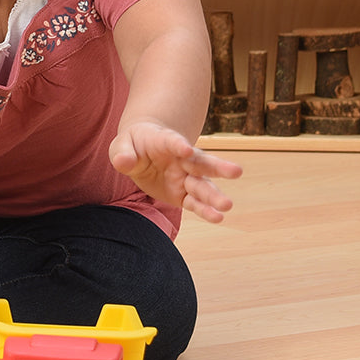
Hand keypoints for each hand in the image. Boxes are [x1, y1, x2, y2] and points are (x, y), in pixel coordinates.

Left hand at [109, 121, 241, 222]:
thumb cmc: (133, 145)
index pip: (173, 142)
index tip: (185, 149)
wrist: (143, 150)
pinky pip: (194, 203)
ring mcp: (185, 177)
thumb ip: (122, 153)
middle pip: (201, 162)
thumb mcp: (122, 145)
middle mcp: (182, 159)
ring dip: (214, 195)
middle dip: (218, 167)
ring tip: (227, 205)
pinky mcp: (182, 194)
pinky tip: (218, 218)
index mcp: (165, 141)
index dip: (178, 144)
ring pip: (202, 186)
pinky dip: (205, 210)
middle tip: (237, 171)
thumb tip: (122, 162)